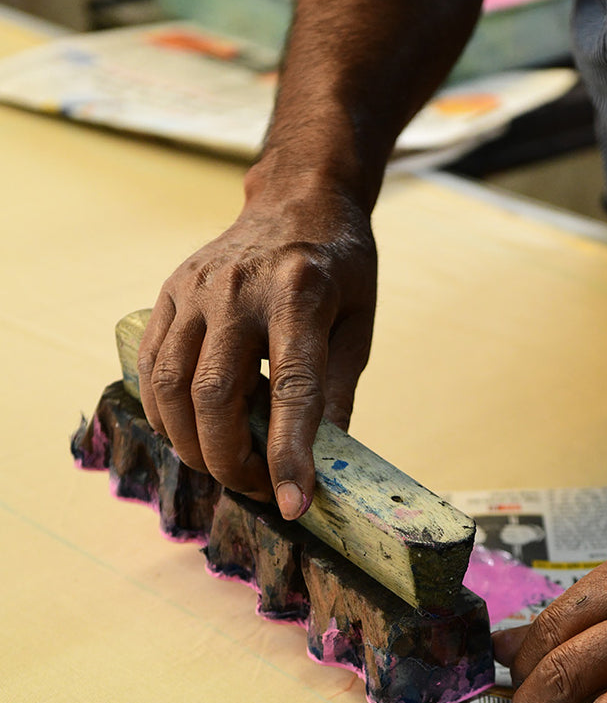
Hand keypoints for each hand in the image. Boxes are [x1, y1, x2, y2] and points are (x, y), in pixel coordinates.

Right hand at [137, 179, 376, 518]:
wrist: (299, 197)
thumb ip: (337, 395)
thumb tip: (322, 468)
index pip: (291, 390)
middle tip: (257, 487)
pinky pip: (152, 367)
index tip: (291, 505)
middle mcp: (239, 289)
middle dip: (229, 460)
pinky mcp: (170, 292)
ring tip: (225, 465)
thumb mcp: (358, 328)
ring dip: (191, 444)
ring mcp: (195, 288)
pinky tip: (189, 432)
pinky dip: (164, 413)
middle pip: (214, 397)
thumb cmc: (339, 269)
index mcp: (300, 295)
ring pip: (172, 388)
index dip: (289, 455)